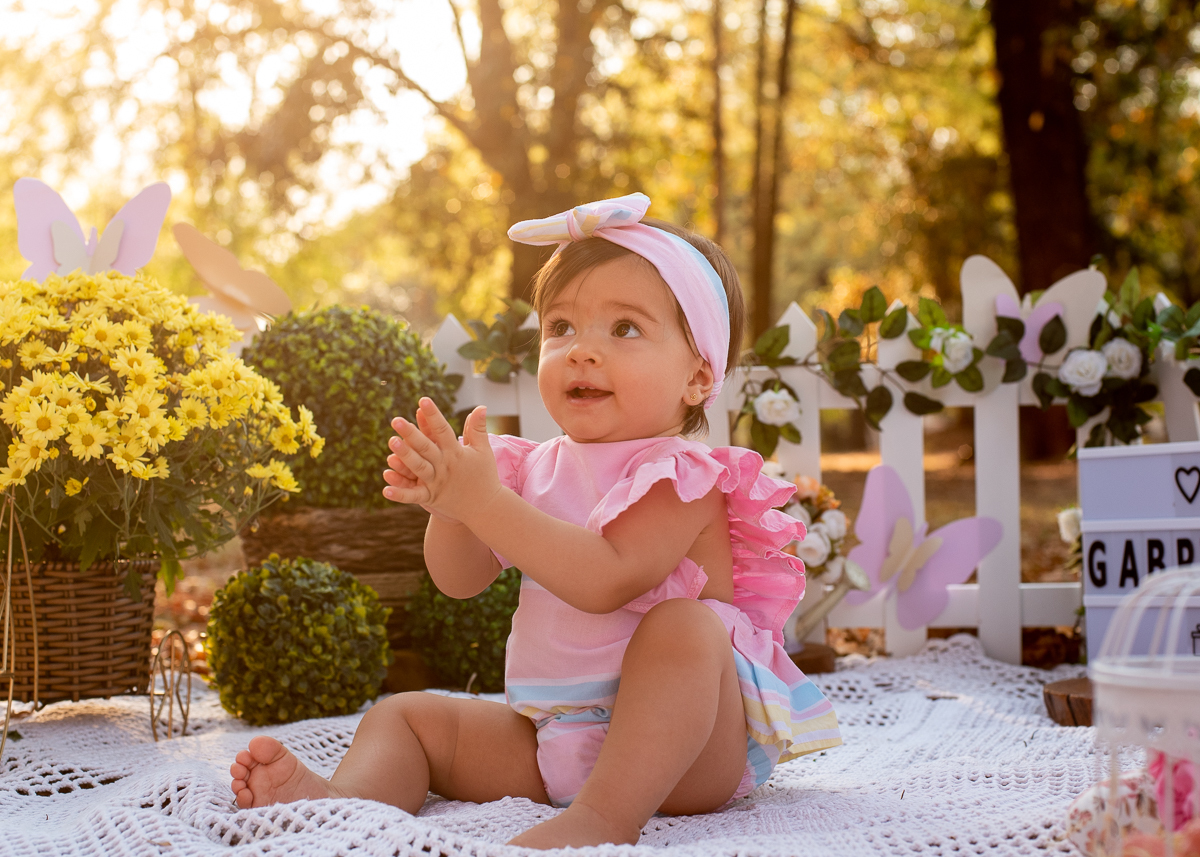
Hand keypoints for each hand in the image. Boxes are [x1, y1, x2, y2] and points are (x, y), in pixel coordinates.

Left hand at [382, 398, 499, 523]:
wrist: (487, 507)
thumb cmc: (484, 476)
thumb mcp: (483, 451)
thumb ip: (477, 429)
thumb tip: (481, 406)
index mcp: (456, 453)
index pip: (443, 431)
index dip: (433, 415)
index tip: (423, 400)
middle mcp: (445, 466)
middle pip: (426, 448)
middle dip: (412, 434)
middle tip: (396, 420)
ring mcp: (437, 483)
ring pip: (419, 468)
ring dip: (405, 456)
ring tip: (391, 442)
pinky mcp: (431, 498)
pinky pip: (414, 496)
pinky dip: (400, 494)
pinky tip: (385, 488)